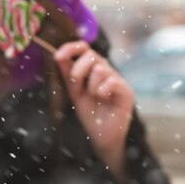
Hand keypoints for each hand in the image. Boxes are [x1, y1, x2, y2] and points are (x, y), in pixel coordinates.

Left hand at [54, 41, 133, 177]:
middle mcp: (106, 70)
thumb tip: (58, 54)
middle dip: (78, 71)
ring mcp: (117, 79)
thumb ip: (68, 73)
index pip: (84, 48)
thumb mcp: (74, 91)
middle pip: (91, 55)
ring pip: (100, 69)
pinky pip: (111, 81)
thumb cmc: (89, 113)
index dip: (71, 48)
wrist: (101, 136)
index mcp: (93, 68)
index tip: (58, 56)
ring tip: (96, 98)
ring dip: (91, 86)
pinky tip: (105, 100)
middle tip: (78, 87)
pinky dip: (102, 92)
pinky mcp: (126, 90)